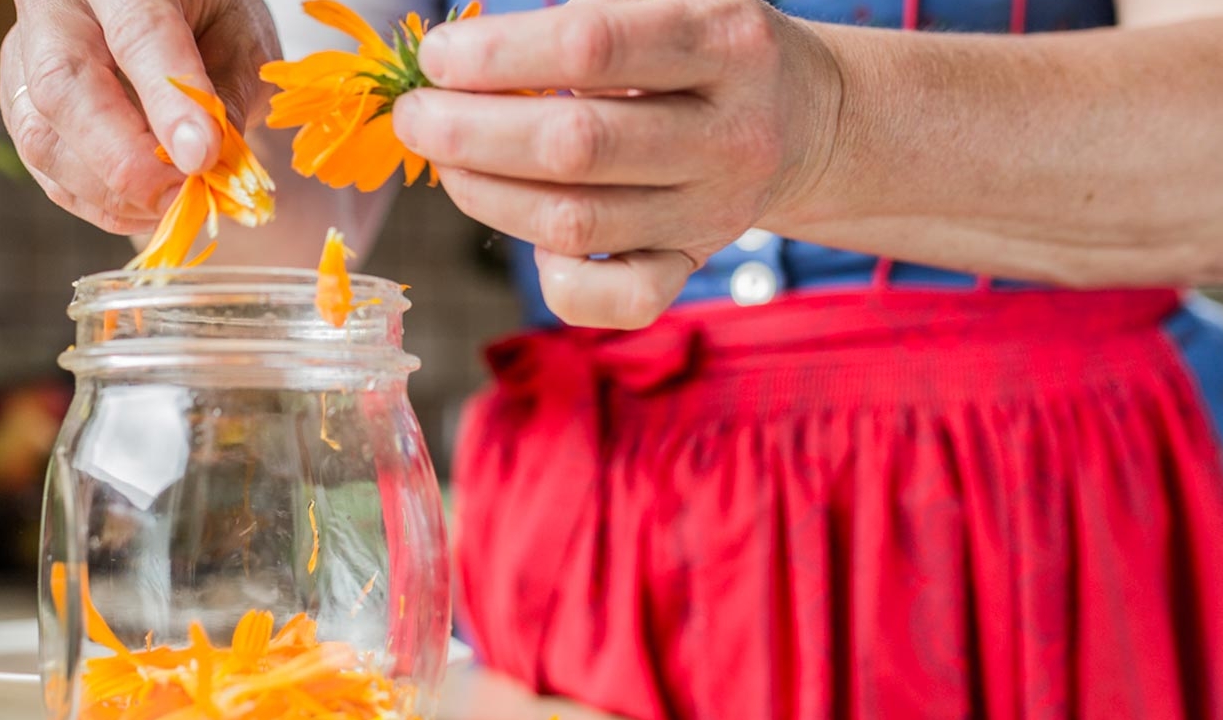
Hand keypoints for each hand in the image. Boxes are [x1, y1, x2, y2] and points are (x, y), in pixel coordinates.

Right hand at [0, 0, 281, 233]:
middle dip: (124, 159)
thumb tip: (205, 159)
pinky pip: (44, 169)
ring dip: (110, 191)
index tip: (201, 157)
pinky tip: (144, 207)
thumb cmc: (206, 15)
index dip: (167, 101)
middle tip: (181, 194)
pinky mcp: (18, 105)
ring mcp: (23, 58)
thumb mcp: (239, 33)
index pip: (136, 33)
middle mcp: (54, 10)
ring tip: (172, 203)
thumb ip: (227, 87)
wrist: (158, 8)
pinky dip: (98, 202)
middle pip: (62, 86)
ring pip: (41, 137)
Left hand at [391, 0, 842, 328]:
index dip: (499, 56)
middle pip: (577, 146)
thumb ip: (591, 8)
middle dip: (470, 133)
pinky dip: (557, 279)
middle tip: (416, 116)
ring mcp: (714, 209)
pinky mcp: (693, 264)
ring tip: (443, 158)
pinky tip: (526, 232)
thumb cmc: (706, 43)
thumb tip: (470, 43)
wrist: (806, 118)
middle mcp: (730, 131)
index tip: (438, 57)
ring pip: (577, 222)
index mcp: (725, 39)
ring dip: (485, 193)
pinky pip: (618, 299)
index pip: (594, 46)